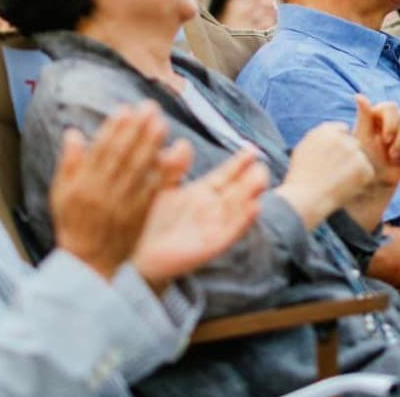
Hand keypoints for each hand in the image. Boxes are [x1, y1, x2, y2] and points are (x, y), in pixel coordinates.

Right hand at [50, 103, 180, 279]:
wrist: (90, 263)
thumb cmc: (74, 224)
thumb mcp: (60, 195)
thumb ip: (68, 164)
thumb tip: (73, 133)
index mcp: (82, 186)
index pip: (100, 152)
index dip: (113, 129)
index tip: (125, 109)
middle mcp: (102, 194)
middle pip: (122, 156)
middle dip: (136, 130)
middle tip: (149, 107)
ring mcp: (122, 205)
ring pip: (138, 171)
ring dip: (151, 146)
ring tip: (162, 124)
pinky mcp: (139, 216)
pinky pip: (152, 191)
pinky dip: (162, 172)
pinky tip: (172, 155)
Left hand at [133, 147, 265, 286]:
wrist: (138, 257)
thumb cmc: (148, 221)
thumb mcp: (161, 188)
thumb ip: (172, 167)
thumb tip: (183, 143)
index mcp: (201, 192)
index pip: (226, 174)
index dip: (239, 163)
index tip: (252, 149)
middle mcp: (212, 208)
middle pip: (237, 190)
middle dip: (250, 178)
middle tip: (261, 166)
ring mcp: (214, 227)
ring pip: (238, 208)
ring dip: (250, 195)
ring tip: (261, 179)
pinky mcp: (212, 246)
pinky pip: (232, 231)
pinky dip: (244, 220)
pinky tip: (255, 207)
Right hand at [278, 122, 375, 226]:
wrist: (305, 198)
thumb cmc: (300, 176)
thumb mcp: (304, 147)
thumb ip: (321, 136)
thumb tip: (338, 131)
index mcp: (326, 130)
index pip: (343, 129)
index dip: (339, 144)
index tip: (333, 157)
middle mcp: (342, 138)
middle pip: (354, 143)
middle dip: (349, 155)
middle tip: (336, 172)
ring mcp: (355, 153)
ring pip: (361, 158)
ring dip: (355, 168)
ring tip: (338, 182)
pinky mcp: (364, 168)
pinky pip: (367, 172)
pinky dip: (361, 181)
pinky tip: (345, 188)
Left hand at [353, 94, 399, 187]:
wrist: (378, 177)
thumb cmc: (366, 157)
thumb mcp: (362, 137)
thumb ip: (363, 116)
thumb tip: (359, 95)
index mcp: (381, 112)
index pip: (391, 107)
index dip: (391, 123)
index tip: (386, 140)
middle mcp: (397, 116)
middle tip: (391, 155)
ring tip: (394, 158)